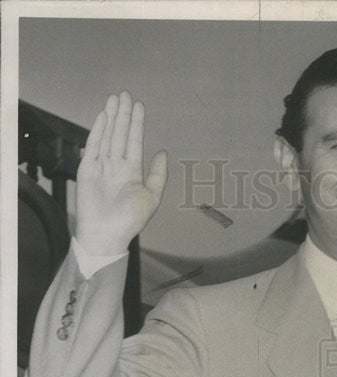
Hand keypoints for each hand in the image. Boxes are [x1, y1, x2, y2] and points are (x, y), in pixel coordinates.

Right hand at [75, 91, 167, 255]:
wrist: (106, 234)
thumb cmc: (129, 220)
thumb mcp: (151, 197)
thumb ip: (158, 174)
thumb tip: (162, 152)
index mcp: (132, 171)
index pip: (134, 142)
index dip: (136, 124)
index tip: (139, 106)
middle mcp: (116, 166)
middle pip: (120, 134)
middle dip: (124, 115)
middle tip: (126, 94)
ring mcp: (101, 166)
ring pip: (107, 136)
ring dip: (111, 117)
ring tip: (115, 99)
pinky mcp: (87, 169)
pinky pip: (93, 146)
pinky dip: (98, 131)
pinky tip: (104, 116)